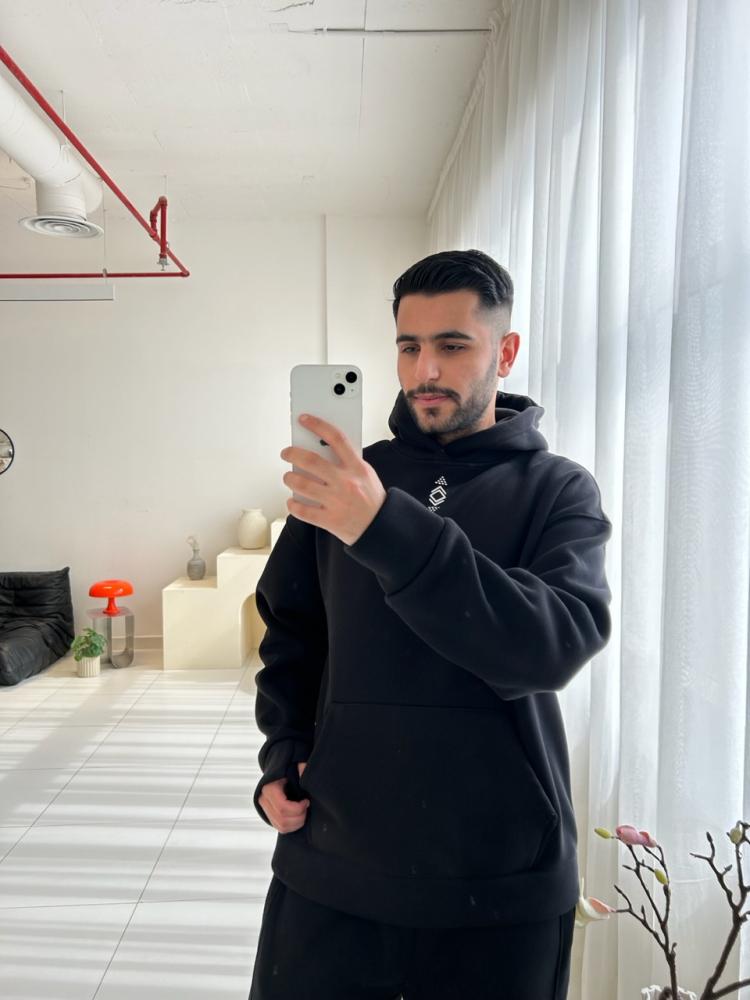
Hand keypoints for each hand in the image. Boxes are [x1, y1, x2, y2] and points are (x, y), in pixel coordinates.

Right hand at [258, 761, 308, 833]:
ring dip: (296, 823)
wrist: (278, 773)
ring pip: (281, 826)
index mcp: (268, 788)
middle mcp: (263, 800)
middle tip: (307, 808)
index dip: (298, 808)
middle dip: (299, 817)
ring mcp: (265, 809)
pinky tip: (299, 816)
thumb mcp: (294, 765)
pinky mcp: (269, 815)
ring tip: (304, 812)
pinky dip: (292, 826)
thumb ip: (301, 766)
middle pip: (282, 820)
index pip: (282, 807)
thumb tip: (304, 771)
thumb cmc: (287, 769)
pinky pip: (280, 828)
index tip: (307, 801)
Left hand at [281, 414, 385, 545]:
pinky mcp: (330, 520)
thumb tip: (320, 450)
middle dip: (292, 453)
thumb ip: (347, 462)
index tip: (304, 419)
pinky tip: (292, 501)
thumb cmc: (372, 500)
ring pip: (302, 485)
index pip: (336, 438)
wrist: (382, 527)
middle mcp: (345, 482)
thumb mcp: (366, 475)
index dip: (317, 425)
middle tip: (286, 452)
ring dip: (290, 478)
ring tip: (289, 477)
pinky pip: (303, 511)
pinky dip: (293, 505)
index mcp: (357, 468)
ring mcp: (337, 502)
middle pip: (312, 460)